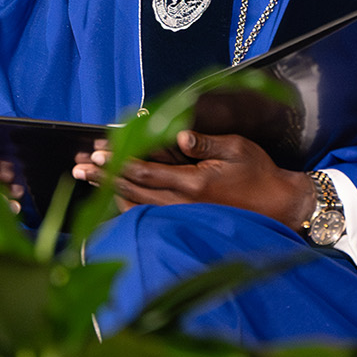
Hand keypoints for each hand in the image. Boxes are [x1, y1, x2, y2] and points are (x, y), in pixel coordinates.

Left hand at [72, 130, 316, 229]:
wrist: (279, 205)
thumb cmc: (259, 173)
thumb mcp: (237, 149)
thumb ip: (206, 143)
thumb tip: (181, 135)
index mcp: (194, 182)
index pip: (146, 170)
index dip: (119, 161)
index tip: (96, 153)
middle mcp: (184, 202)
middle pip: (134, 189)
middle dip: (104, 176)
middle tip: (78, 167)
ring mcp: (184, 215)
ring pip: (138, 205)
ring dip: (110, 191)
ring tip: (88, 181)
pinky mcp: (187, 221)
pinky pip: (151, 216)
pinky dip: (129, 207)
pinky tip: (115, 199)